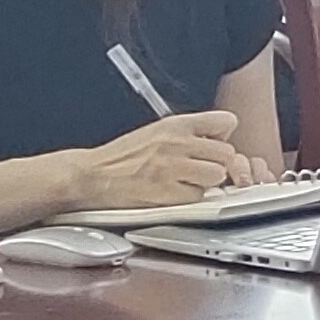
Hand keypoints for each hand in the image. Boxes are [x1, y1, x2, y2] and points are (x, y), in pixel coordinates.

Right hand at [71, 111, 252, 207]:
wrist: (92, 176)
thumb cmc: (122, 157)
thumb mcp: (157, 131)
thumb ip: (190, 132)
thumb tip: (222, 139)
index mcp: (176, 125)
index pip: (227, 121)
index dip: (223, 136)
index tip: (212, 146)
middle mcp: (177, 142)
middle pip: (228, 153)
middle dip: (216, 163)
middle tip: (196, 170)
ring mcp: (173, 167)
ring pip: (217, 175)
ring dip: (206, 182)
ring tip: (185, 181)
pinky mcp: (169, 192)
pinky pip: (199, 197)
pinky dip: (189, 199)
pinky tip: (172, 193)